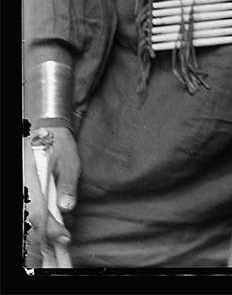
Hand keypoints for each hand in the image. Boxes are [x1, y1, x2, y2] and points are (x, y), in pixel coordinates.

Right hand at [23, 126, 78, 265]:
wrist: (47, 129)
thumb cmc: (59, 144)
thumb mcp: (69, 161)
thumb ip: (68, 184)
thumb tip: (67, 208)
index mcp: (31, 181)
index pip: (37, 212)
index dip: (50, 228)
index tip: (64, 237)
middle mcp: (24, 188)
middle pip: (31, 219)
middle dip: (47, 233)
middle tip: (64, 239)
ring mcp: (24, 191)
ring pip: (29, 218)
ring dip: (44, 228)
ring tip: (62, 232)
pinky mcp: (27, 193)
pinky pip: (30, 210)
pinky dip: (41, 220)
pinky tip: (56, 223)